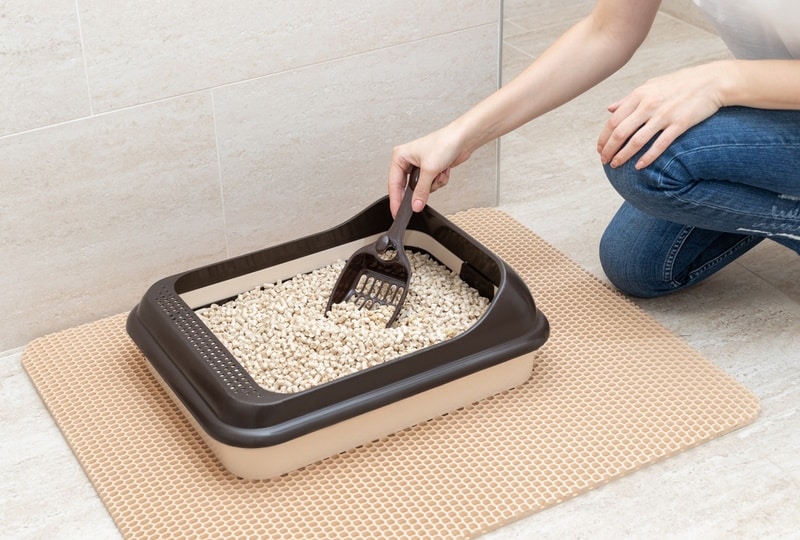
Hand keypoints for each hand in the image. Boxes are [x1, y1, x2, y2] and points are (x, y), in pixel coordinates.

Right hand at [388, 125, 471, 215]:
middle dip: (420, 191)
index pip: (393, 183)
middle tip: (419, 203)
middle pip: (407, 187)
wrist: (463, 139)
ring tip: (438, 174)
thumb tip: (415, 205)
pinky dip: (439, 180)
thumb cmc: (444, 143)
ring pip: (421, 188)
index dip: (395, 200)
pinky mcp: (430, 169)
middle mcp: (407, 160)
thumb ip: (421, 191)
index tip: (397, 213)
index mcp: (400, 156)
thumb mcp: (429, 170)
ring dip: (432, 184)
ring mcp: (419, 165)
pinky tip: (443, 171)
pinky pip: (431, 184)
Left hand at [597, 62, 725, 168]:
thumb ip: (629, 98)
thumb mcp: (651, 85)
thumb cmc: (680, 83)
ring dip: (623, 156)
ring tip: (616, 165)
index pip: (614, 120)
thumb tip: (609, 109)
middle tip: (604, 161)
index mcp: (639, 95)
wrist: (712, 81)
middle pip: (621, 132)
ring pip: (636, 141)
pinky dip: (647, 157)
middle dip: (609, 149)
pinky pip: (660, 145)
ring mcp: (664, 115)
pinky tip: (639, 166)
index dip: (604, 137)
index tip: (599, 149)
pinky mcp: (679, 124)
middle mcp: (649, 105)